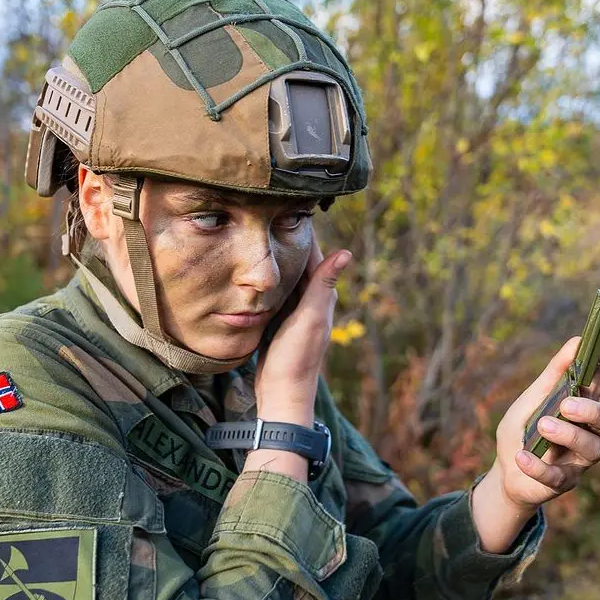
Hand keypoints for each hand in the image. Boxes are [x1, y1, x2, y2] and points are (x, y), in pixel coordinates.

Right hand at [254, 229, 351, 425]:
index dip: (304, 234)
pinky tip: (253, 272)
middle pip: (299, 265)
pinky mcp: (278, 323)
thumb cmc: (296, 358)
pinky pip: (274, 295)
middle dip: (287, 244)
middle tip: (268, 214)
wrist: (281, 394)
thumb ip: (323, 286)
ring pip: (285, 279)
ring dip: (276, 261)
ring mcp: (293, 313)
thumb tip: (346, 252)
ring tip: (259, 235)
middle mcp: (310, 303)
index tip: (291, 205)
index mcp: (320, 298)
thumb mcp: (309, 319)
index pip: (315, 257)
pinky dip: (266, 281)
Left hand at [489, 324, 599, 513]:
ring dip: (566, 436)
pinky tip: (521, 457)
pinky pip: (557, 475)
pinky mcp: (564, 482)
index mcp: (581, 406)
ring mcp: (580, 459)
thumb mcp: (531, 399)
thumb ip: (553, 375)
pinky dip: (537, 465)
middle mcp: (589, 432)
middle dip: (594, 411)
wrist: (505, 474)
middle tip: (567, 405)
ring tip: (542, 426)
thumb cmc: (523, 431)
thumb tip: (577, 341)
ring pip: (592, 448)